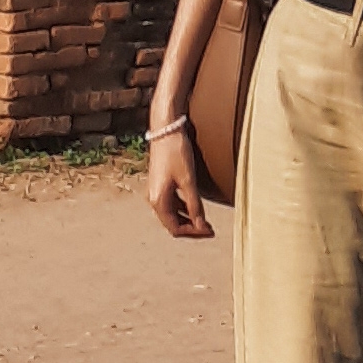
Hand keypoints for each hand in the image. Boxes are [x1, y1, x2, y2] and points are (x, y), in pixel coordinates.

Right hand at [147, 125, 213, 239]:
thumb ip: (194, 204)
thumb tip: (201, 226)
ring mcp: (154, 190)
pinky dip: (182, 208)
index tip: (209, 232)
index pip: (175, 228)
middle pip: (172, 223)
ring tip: (204, 219)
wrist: (165, 129)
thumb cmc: (176, 152)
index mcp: (158, 201)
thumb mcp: (188, 180)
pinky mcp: (158, 183)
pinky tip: (194, 205)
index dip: (193, 232)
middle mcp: (153, 199)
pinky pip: (170, 203)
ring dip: (187, 219)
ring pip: (171, 214)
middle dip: (191, 228)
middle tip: (209, 229)